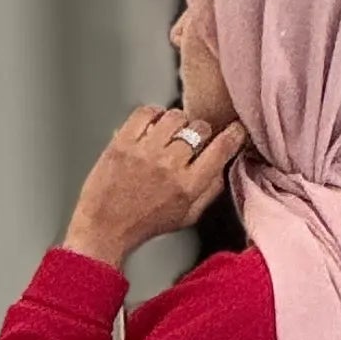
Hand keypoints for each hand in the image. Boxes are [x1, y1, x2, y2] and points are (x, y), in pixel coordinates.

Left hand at [62, 102, 244, 269]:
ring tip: (171, 133)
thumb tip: (224, 166)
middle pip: (199, 128)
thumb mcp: (187, 217)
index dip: (234, 134)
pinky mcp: (122, 142)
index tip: (236, 130)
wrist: (104, 227)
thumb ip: (210, 191)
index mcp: (188, 186)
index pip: (221, 149)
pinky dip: (153, 114)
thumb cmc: (143, 224)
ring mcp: (144, 152)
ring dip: (178, 121)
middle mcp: (168, 166)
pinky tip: (152, 126)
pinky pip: (145, 112)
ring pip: (175, 116)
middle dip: (201, 131)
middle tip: (193, 140)